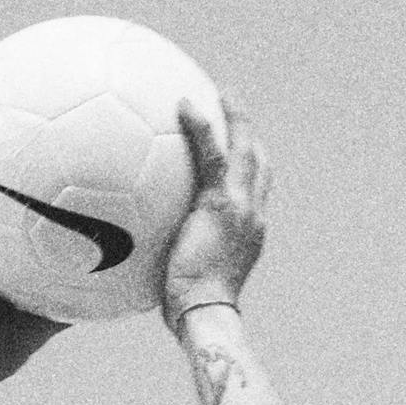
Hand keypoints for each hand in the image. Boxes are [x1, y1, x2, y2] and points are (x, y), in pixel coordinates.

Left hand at [158, 96, 269, 327]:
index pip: (256, 190)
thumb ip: (176, 261)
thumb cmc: (191, 311)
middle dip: (250, 132)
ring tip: (220, 91)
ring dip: (235, 117)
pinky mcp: (221, 204)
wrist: (205, 313)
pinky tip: (183, 104)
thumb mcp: (188, 282)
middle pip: (259, 162)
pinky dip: (200, 127)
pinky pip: (211, 155)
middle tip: (234, 106)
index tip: (240, 147)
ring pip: (245, 150)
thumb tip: (145, 261)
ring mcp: (241, 207)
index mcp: (250, 232)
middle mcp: (253, 215)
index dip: (252, 164)